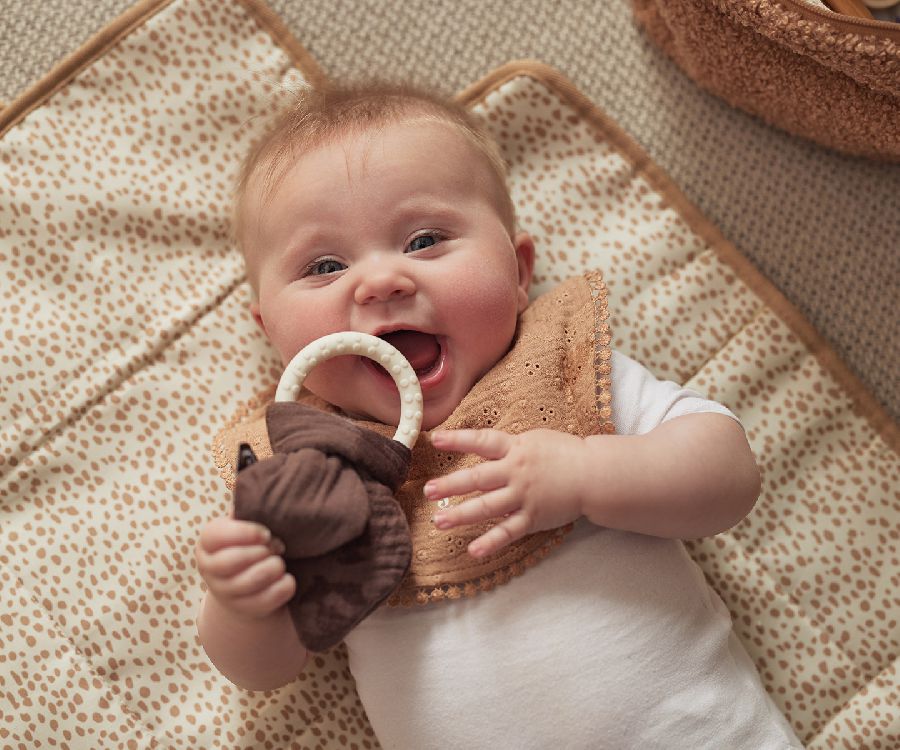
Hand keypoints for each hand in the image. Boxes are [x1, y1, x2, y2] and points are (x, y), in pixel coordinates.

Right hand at [195, 517, 295, 619]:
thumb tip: (255, 486)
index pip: (217, 535)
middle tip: (277, 546)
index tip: (265, 533)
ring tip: (279, 562)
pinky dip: (284, 586)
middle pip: (234, 560)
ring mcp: (225, 593)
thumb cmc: (251, 544)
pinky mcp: (245, 610)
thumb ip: (249, 509)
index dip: (245, 532)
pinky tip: (287, 579)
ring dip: (274, 567)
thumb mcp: (246, 524)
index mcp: (207, 543)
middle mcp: (209, 569)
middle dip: (262, 551)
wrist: (252, 585)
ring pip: (253, 580)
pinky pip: (268, 599)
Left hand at [426, 428, 587, 558]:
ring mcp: (523, 497)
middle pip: (478, 478)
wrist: (595, 475)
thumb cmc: (565, 454)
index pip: (482, 441)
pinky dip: (491, 542)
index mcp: (516, 449)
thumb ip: (508, 446)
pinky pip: (508, 532)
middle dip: (451, 485)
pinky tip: (473, 550)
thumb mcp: (534, 440)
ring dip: (461, 514)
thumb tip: (481, 446)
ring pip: (487, 507)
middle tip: (428, 491)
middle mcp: (516, 472)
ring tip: (439, 521)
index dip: (458, 440)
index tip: (435, 439)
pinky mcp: (533, 518)